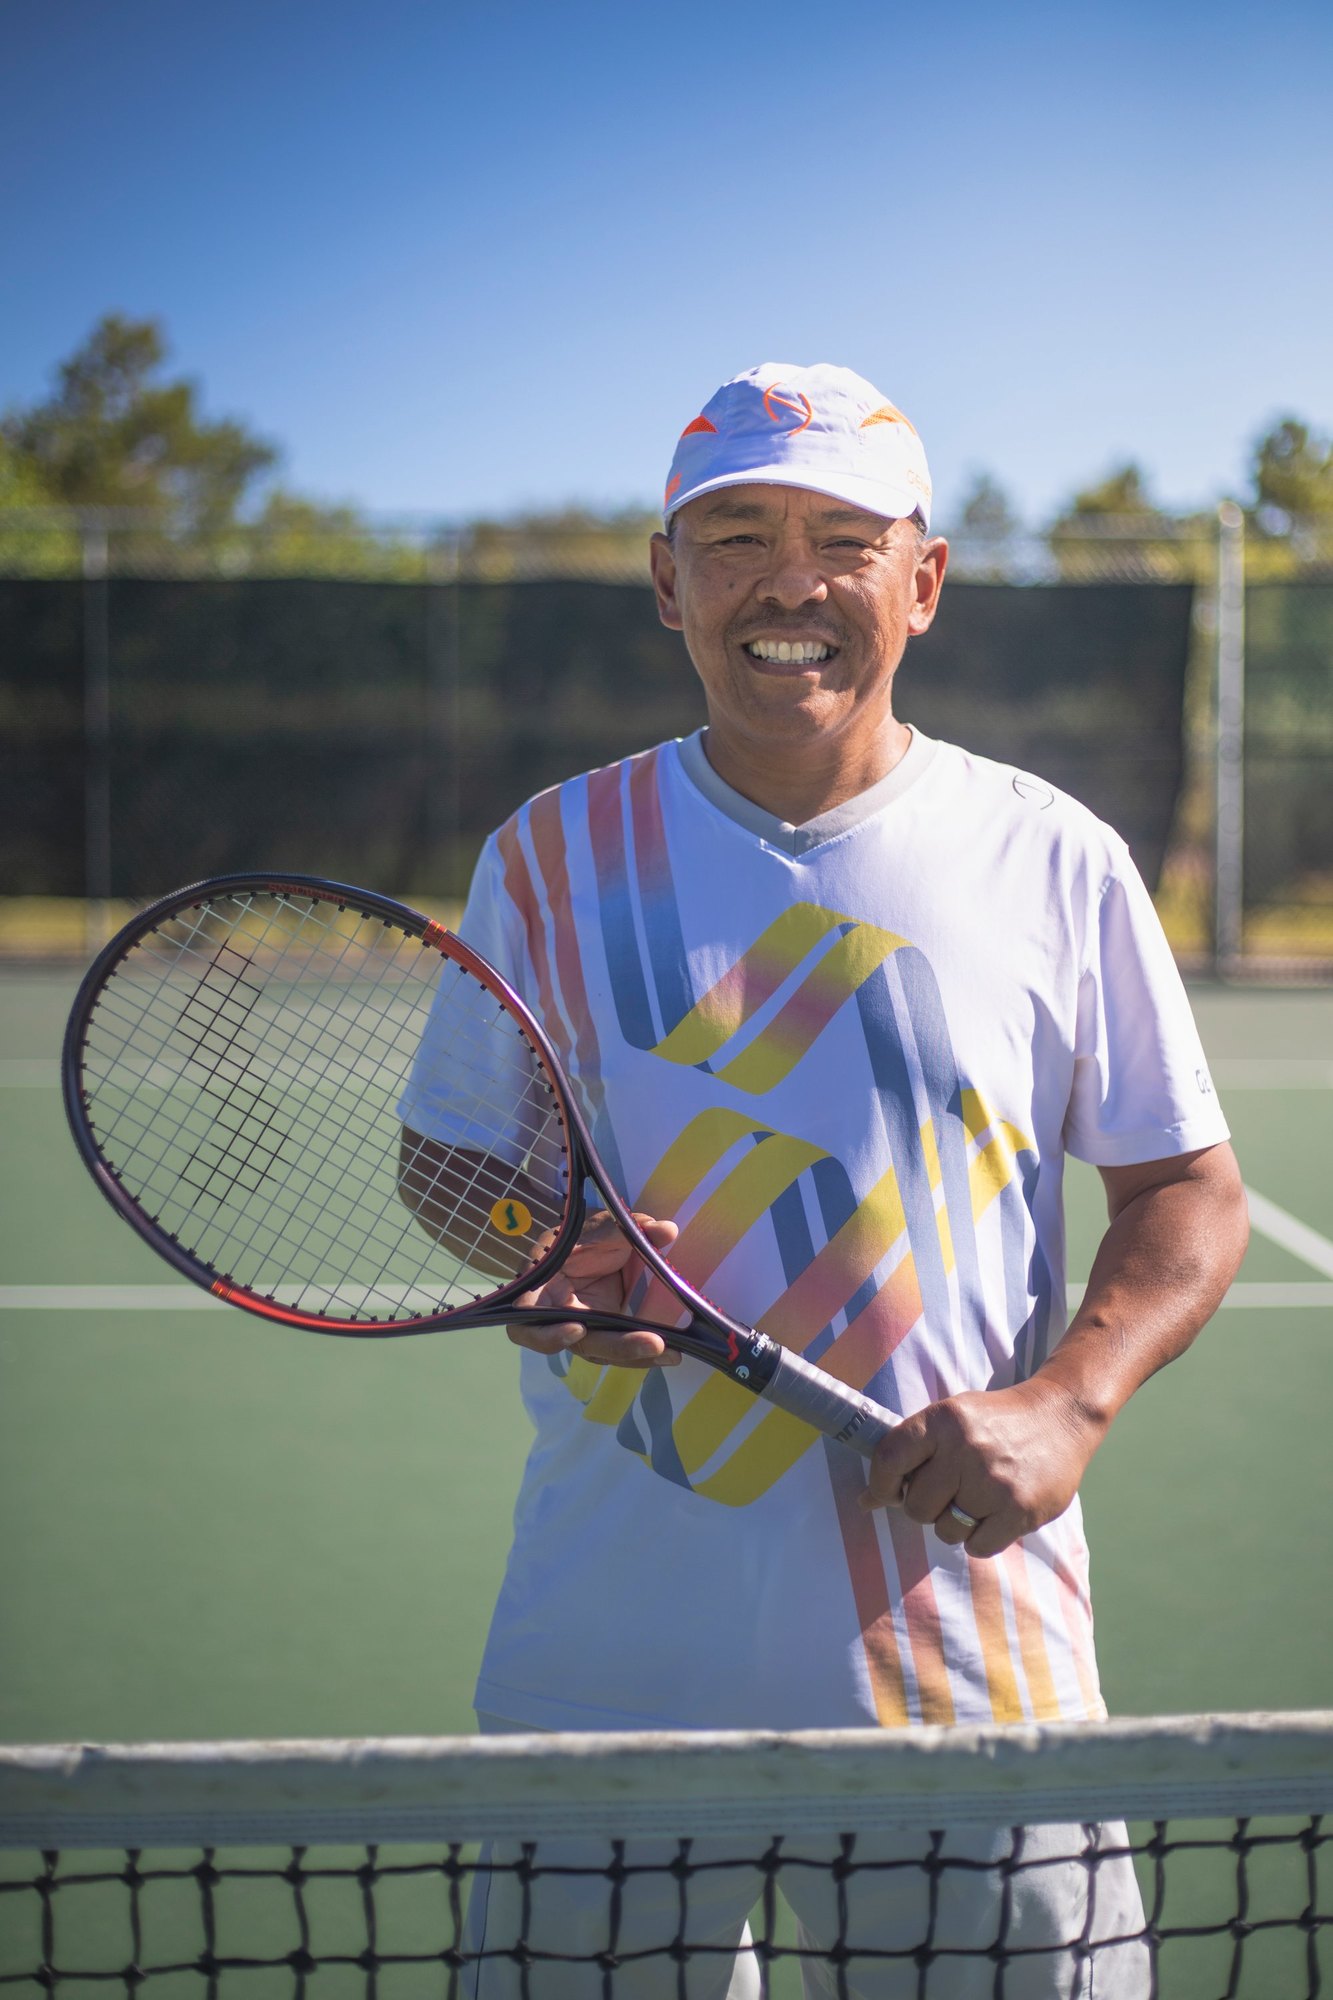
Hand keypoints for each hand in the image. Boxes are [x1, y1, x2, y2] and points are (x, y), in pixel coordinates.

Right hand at [507, 1211, 681, 1368]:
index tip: (578, 1328)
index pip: (530, 1322)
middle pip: (582, 1344)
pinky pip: (619, 1348)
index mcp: (539, 1292)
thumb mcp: (597, 1227)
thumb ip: (627, 1227)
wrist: (583, 1245)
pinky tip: (669, 1353)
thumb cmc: (576, 1237)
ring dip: (636, 1356)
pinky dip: (641, 1352)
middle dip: (618, 1346)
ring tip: (671, 1353)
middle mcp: (557, 1320)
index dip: (550, 1334)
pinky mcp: (602, 1333)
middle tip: (654, 1343)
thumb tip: (666, 1230)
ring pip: (604, 1352)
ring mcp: (582, 1330)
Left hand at [860, 1378, 1104, 1558]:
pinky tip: (994, 1514)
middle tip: (947, 1493)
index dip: (880, 1485)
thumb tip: (866, 1502)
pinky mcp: (1021, 1509)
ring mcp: (995, 1482)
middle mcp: (966, 1449)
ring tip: (976, 1499)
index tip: (885, 1494)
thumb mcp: (951, 1417)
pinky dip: (980, 1538)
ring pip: (946, 1531)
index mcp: (943, 1420)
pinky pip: (978, 1547)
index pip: (889, 1459)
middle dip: (926, 1507)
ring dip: (955, 1524)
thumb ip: (909, 1453)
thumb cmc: (995, 1422)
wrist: (1061, 1417)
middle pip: (916, 1507)